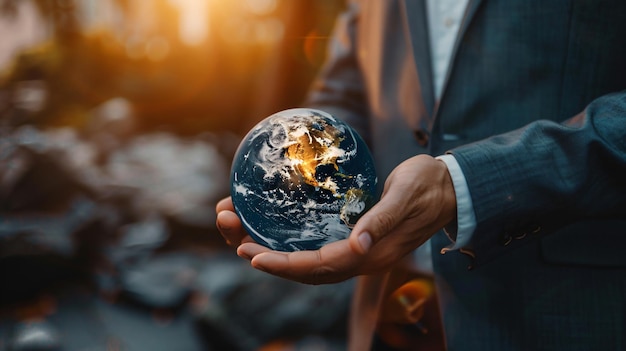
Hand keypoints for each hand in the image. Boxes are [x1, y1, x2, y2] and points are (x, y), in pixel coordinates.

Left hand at [215, 154, 456, 283]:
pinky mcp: (355, 236)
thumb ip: (381, 220)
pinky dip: (290, 241)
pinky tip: (272, 227)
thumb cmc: (428, 186)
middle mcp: (360, 258)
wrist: (449, 187)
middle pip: (305, 269)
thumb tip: (357, 246)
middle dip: (267, 257)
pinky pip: (316, 246)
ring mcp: (357, 249)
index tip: (252, 255)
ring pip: (308, 260)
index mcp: (371, 254)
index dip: (284, 264)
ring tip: (242, 233)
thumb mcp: (405, 196)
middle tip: (234, 239)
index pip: (319, 266)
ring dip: (273, 250)